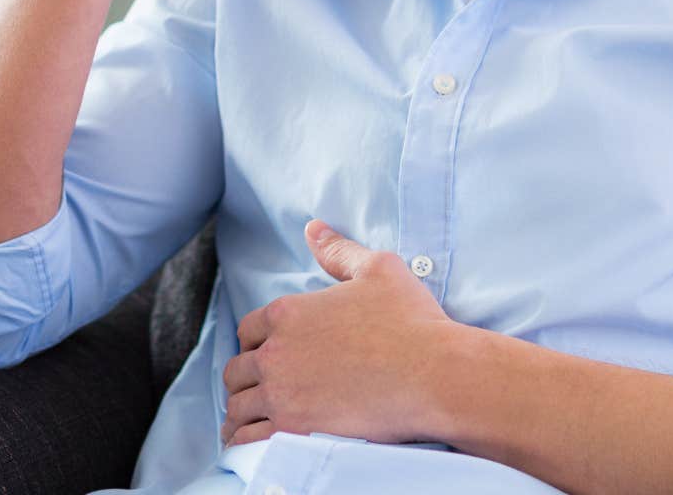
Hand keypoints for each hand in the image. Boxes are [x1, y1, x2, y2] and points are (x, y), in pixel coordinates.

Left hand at [221, 219, 459, 447]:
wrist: (434, 374)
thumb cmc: (411, 321)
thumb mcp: (378, 269)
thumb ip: (339, 251)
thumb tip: (314, 229)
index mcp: (288, 313)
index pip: (247, 329)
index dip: (255, 341)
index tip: (266, 353)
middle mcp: (276, 353)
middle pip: (238, 369)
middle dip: (246, 377)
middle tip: (259, 388)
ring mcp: (281, 393)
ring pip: (238, 406)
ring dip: (242, 411)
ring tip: (249, 420)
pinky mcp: (293, 430)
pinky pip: (249, 439)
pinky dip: (244, 441)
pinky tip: (251, 443)